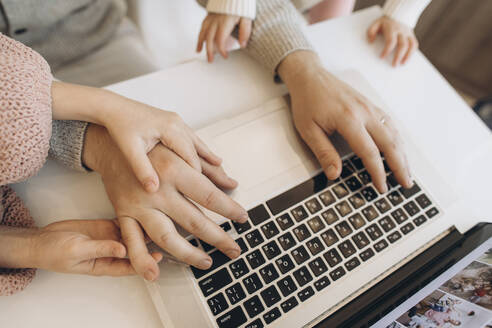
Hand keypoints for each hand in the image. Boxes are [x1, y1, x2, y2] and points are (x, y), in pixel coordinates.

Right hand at [0, 219, 150, 275]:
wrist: (41, 240)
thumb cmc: (54, 253)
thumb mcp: (77, 252)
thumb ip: (101, 249)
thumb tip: (123, 248)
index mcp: (105, 264)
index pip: (130, 265)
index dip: (145, 261)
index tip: (159, 256)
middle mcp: (111, 251)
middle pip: (135, 248)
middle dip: (150, 243)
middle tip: (165, 233)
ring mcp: (109, 237)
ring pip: (132, 233)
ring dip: (143, 228)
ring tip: (158, 218)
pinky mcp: (105, 225)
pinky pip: (122, 221)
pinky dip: (131, 217)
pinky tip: (141, 209)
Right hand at [82, 124, 247, 280]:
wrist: (111, 144)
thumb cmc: (150, 146)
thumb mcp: (182, 149)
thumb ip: (208, 168)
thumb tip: (231, 183)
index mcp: (175, 170)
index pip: (209, 196)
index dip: (229, 209)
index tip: (242, 218)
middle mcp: (157, 190)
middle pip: (193, 221)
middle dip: (218, 238)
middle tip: (234, 248)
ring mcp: (139, 205)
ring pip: (167, 236)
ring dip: (189, 254)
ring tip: (206, 261)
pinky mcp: (124, 214)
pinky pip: (133, 241)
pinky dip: (142, 260)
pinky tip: (154, 273)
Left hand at [102, 98, 221, 192]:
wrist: (111, 107)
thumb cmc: (119, 126)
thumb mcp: (129, 150)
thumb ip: (142, 169)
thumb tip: (153, 189)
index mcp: (168, 128)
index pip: (189, 157)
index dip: (198, 176)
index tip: (207, 192)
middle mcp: (176, 123)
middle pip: (200, 151)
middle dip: (213, 170)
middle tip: (228, 184)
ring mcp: (176, 122)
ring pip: (199, 144)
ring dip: (211, 160)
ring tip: (224, 172)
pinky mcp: (172, 123)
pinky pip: (192, 140)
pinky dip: (202, 151)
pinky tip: (210, 158)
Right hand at [197, 13, 251, 61]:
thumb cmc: (240, 6)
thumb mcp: (247, 18)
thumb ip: (245, 31)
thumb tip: (243, 44)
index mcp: (225, 22)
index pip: (220, 39)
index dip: (221, 50)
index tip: (225, 56)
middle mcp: (216, 20)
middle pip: (209, 38)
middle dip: (209, 50)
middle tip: (210, 60)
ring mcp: (211, 17)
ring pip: (203, 31)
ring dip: (200, 43)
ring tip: (199, 51)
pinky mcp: (209, 15)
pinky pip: (202, 26)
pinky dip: (200, 34)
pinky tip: (200, 40)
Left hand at [278, 51, 412, 192]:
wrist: (310, 77)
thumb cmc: (307, 102)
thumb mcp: (308, 130)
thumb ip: (323, 152)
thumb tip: (334, 174)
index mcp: (348, 119)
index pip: (369, 151)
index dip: (378, 172)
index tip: (382, 187)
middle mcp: (364, 112)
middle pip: (390, 143)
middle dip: (400, 166)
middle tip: (406, 184)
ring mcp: (370, 107)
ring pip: (394, 133)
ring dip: (403, 154)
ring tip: (407, 172)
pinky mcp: (371, 105)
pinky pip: (390, 124)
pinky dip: (398, 140)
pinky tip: (400, 151)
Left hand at [367, 16, 418, 65]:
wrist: (397, 14)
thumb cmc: (384, 22)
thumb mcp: (376, 24)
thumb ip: (371, 31)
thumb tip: (370, 41)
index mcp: (392, 29)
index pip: (391, 41)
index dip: (387, 50)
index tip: (381, 57)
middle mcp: (401, 31)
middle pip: (402, 45)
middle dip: (398, 56)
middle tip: (394, 65)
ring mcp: (408, 33)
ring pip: (411, 45)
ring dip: (407, 55)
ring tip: (402, 64)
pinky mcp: (411, 36)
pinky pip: (414, 44)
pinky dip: (412, 53)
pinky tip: (406, 60)